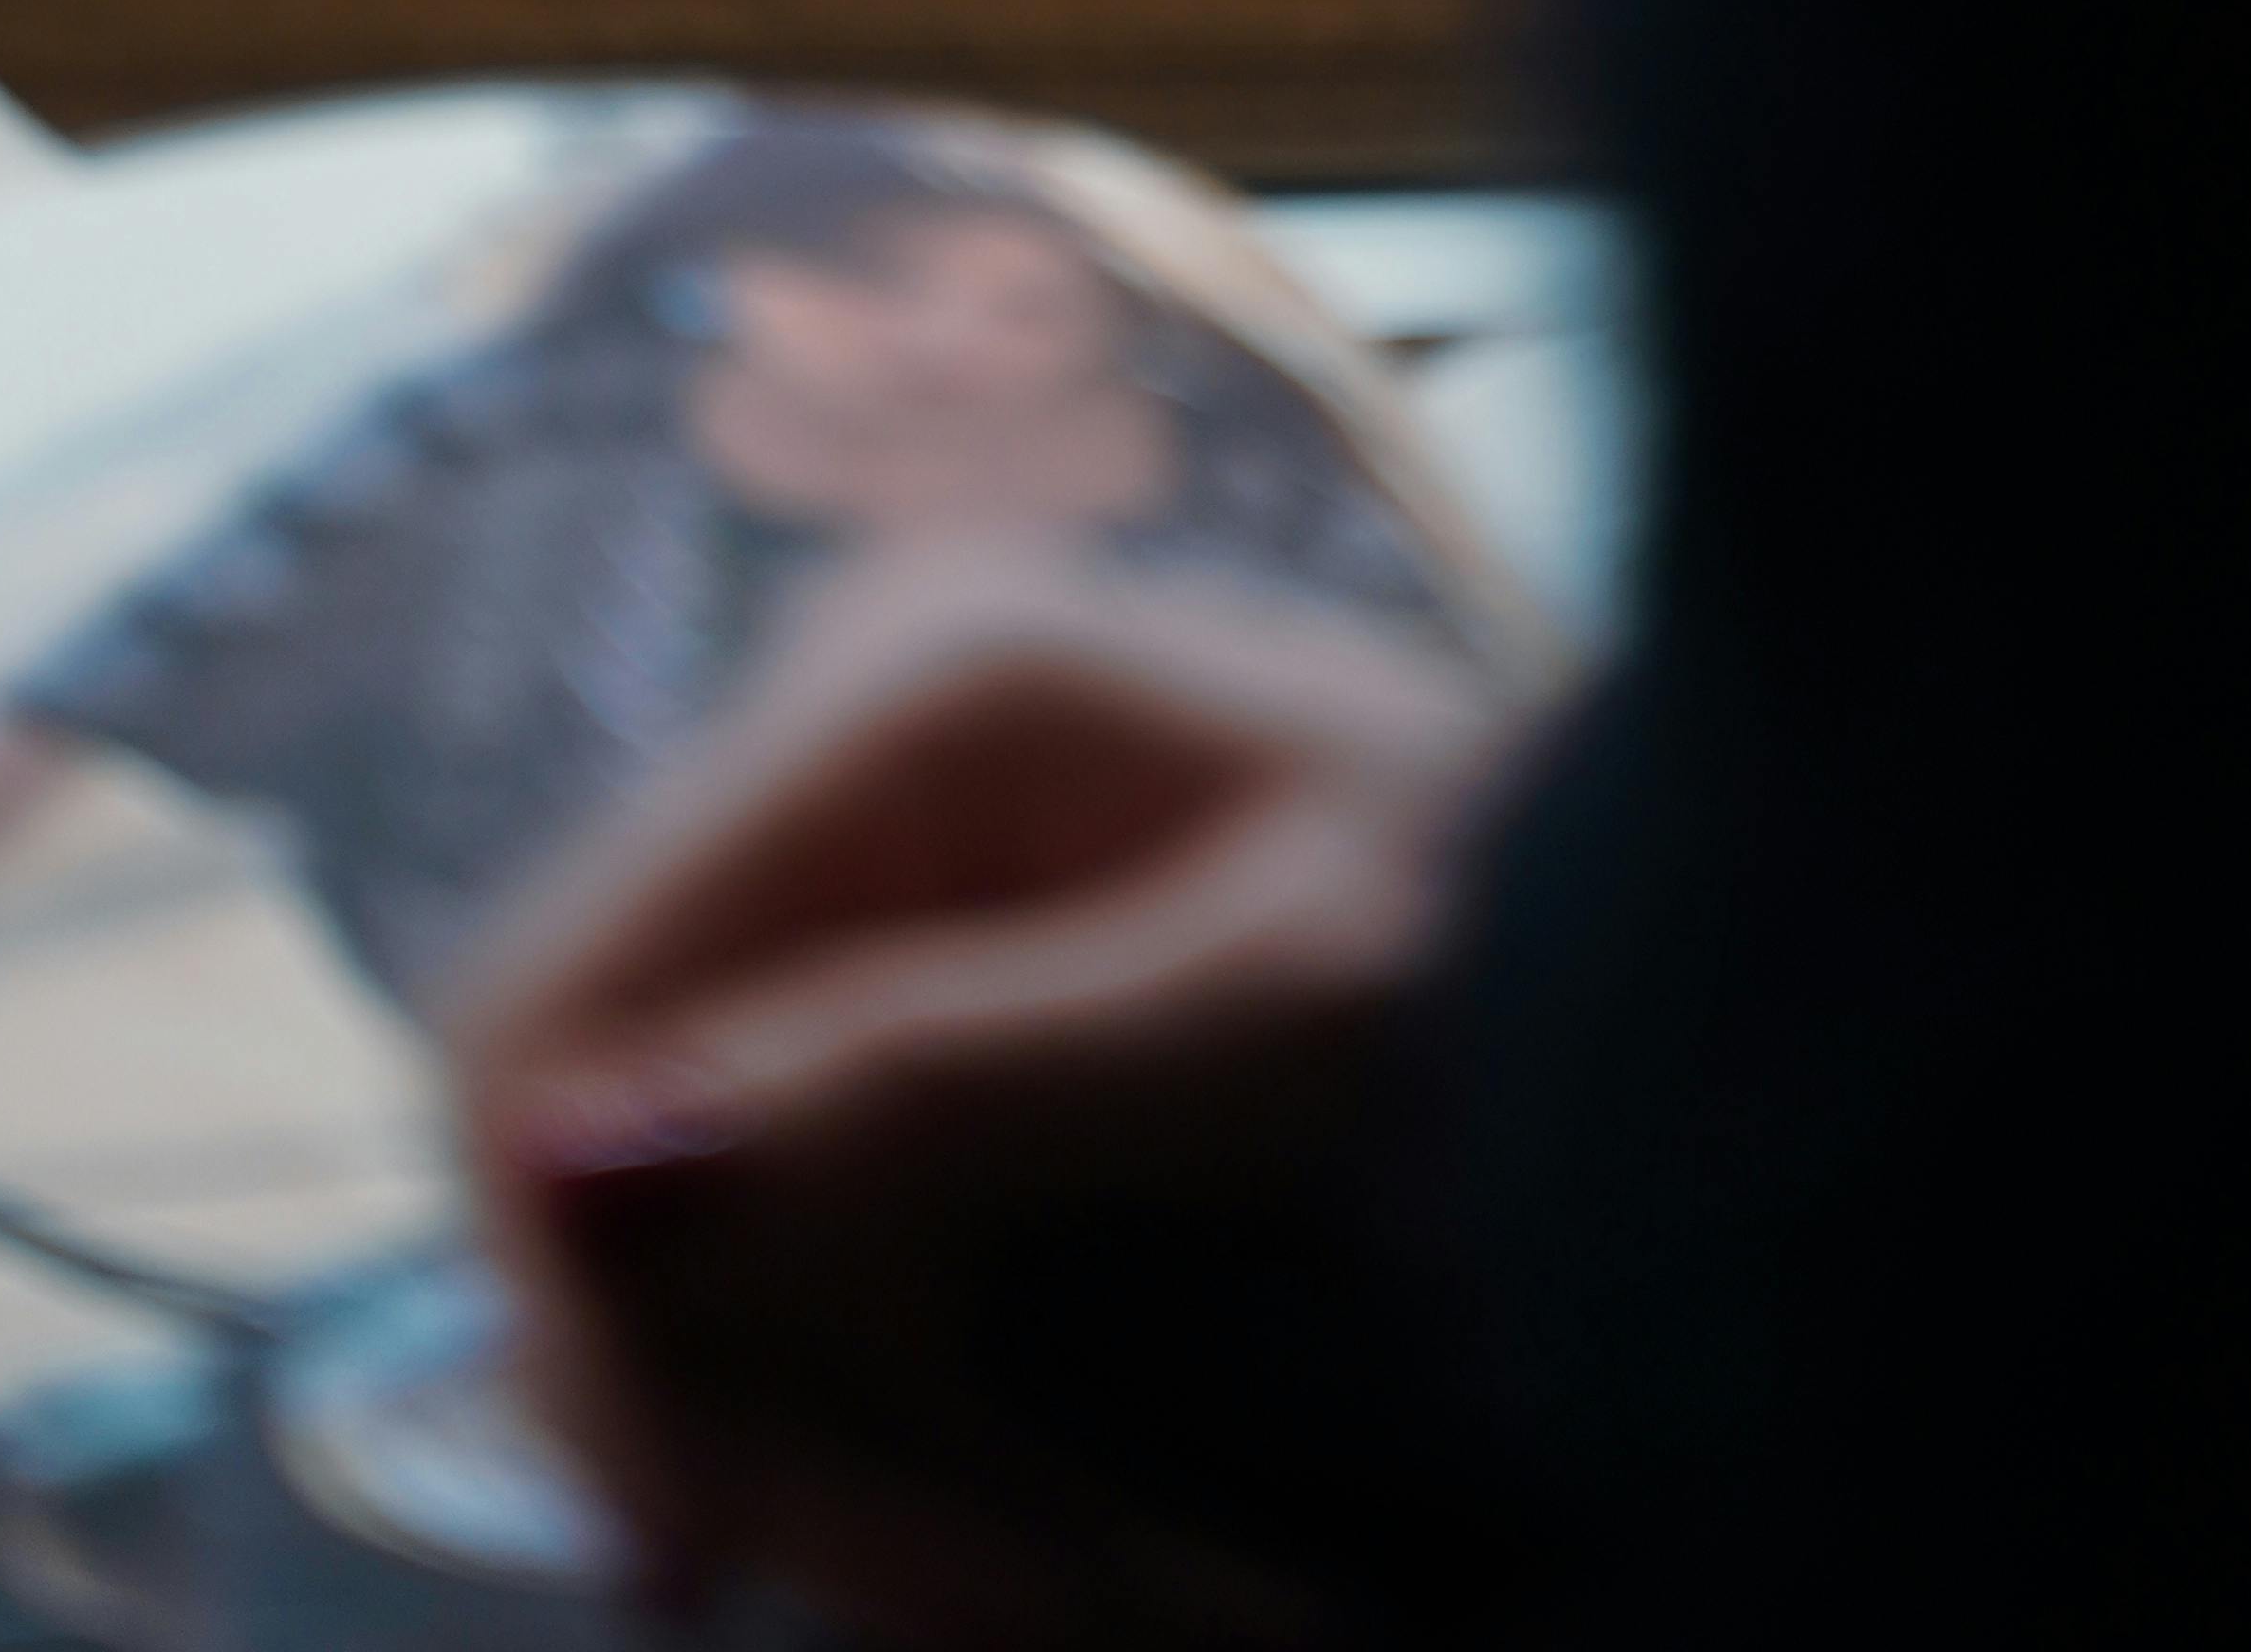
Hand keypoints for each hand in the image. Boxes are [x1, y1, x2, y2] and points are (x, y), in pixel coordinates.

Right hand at [451, 562, 1531, 1647]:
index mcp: (904, 690)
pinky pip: (814, 1234)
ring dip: (832, 1443)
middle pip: (615, 1141)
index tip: (696, 1554)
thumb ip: (929, 1084)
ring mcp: (883, 862)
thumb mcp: (1257, 1016)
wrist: (1693, 939)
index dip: (579, 1303)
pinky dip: (895, 1404)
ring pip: (707, 1230)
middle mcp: (847, 744)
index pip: (557, 1017)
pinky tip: (1020, 1532)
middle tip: (963, 1606)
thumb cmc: (1520, 932)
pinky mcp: (931, 993)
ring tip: (1023, 1595)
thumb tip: (573, 1167)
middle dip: (737, 1405)